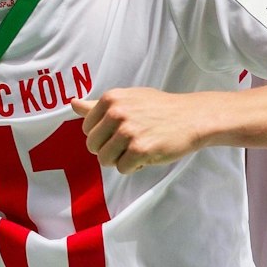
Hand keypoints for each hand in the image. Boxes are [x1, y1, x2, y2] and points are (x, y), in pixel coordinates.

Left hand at [73, 88, 219, 173]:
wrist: (193, 117)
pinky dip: (134, 167)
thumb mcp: (128, 98)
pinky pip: (123, 168)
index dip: (103, 136)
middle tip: (129, 144)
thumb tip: (73, 103)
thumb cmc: (159, 108)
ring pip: (104, 160)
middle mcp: (116, 113)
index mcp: (110, 99)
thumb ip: (98, 105)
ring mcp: (128, 132)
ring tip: (137, 150)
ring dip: (120, 160)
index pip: (87, 129)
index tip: (120, 133)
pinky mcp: (141, 150)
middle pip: (93, 146)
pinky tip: (147, 156)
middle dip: (108, 150)